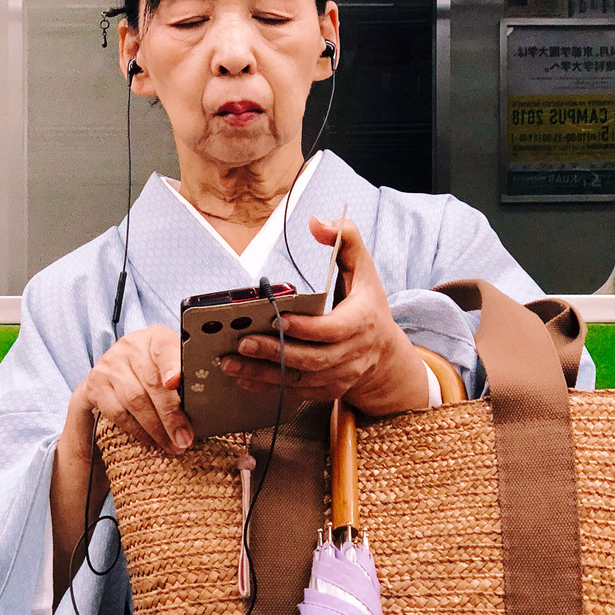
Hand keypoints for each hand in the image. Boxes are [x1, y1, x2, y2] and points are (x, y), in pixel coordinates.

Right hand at [71, 324, 191, 457]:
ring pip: (134, 400)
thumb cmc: (155, 369)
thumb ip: (188, 375)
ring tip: (173, 445)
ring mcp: (110, 365)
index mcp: (156, 338)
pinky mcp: (96, 385)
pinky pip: (118, 413)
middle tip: (185, 437)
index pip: (165, 349)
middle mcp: (131, 347)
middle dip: (171, 415)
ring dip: (156, 428)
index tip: (176, 382)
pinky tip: (152, 440)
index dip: (171, 366)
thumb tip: (211, 399)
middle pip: (152, 382)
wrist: (115, 369)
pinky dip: (138, 430)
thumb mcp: (173, 363)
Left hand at [219, 217, 428, 416]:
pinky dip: (268, 387)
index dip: (306, 328)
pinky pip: (296, 393)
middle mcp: (352, 354)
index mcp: (362, 322)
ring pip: (299, 380)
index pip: (333, 330)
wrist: (384, 352)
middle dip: (274, 352)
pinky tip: (243, 378)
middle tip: (242, 343)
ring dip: (263, 374)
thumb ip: (346, 238)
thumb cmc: (367, 304)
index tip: (279, 319)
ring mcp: (340, 376)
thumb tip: (316, 222)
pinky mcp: (328, 391)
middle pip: (310, 359)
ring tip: (230, 363)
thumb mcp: (364, 268)